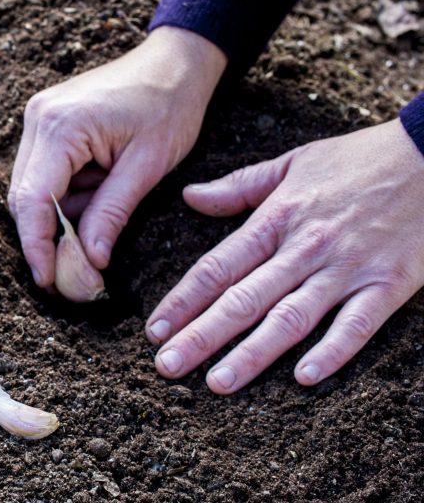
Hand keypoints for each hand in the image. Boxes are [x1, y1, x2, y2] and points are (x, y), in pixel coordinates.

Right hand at [7, 27, 226, 294]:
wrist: (175, 62)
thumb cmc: (170, 106)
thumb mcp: (148, 166)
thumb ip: (112, 213)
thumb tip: (91, 262)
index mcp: (61, 127)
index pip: (33, 200)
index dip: (37, 246)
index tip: (49, 281)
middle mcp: (38, 119)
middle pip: (24, 197)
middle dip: (47, 238)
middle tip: (74, 274)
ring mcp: (39, 119)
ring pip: (32, 189)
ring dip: (60, 216)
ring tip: (100, 223)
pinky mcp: (48, 124)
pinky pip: (44, 174)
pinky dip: (66, 197)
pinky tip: (96, 197)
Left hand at [147, 119, 423, 393]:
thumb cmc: (358, 160)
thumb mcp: (293, 162)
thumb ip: (239, 186)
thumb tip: (189, 197)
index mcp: (277, 219)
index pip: (217, 267)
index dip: (183, 300)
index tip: (154, 330)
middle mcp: (305, 247)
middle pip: (243, 299)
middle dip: (201, 336)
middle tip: (166, 367)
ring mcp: (347, 268)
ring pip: (291, 317)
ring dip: (252, 353)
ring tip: (218, 383)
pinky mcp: (389, 284)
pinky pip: (357, 324)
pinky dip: (332, 351)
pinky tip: (303, 377)